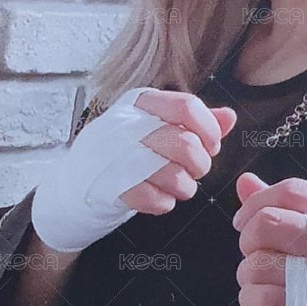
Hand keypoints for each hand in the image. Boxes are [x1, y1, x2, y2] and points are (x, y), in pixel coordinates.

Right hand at [31, 87, 236, 252]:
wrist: (77, 181)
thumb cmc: (126, 150)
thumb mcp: (157, 124)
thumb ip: (195, 121)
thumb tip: (229, 117)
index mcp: (142, 101)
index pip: (188, 107)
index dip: (209, 130)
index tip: (211, 144)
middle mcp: (126, 123)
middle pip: (186, 144)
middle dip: (200, 164)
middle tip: (195, 170)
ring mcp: (115, 156)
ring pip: (175, 175)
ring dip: (186, 187)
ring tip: (179, 185)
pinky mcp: (110, 187)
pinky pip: (156, 199)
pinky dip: (165, 203)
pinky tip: (159, 197)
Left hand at [232, 173, 306, 305]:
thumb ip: (291, 206)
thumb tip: (245, 182)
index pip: (293, 192)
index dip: (257, 202)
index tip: (242, 219)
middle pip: (270, 222)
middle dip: (250, 238)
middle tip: (256, 251)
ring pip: (258, 262)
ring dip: (250, 272)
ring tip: (267, 279)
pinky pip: (258, 299)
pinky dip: (252, 298)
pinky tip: (268, 300)